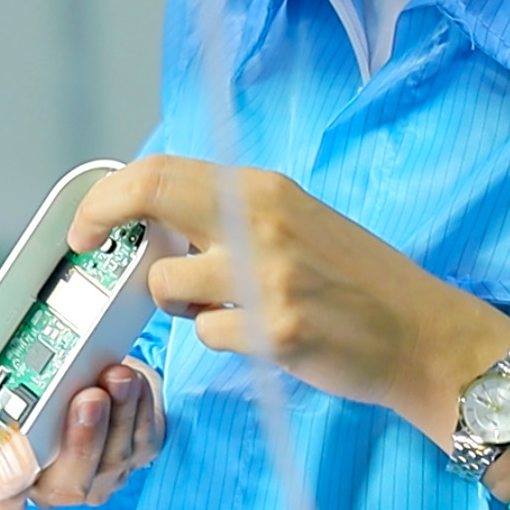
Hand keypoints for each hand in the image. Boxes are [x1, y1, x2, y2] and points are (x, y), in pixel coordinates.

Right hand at [0, 360, 162, 509]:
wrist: (90, 373)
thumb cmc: (40, 381)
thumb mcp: (2, 366)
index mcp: (11, 471)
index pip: (2, 498)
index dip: (7, 488)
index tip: (16, 458)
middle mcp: (55, 483)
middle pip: (70, 484)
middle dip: (82, 440)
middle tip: (88, 399)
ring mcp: (98, 476)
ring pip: (112, 461)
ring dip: (119, 416)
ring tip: (117, 378)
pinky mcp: (134, 456)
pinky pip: (143, 444)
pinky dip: (141, 412)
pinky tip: (135, 384)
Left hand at [67, 155, 509, 455]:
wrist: (423, 336)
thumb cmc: (356, 282)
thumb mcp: (295, 222)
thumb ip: (231, 215)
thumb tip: (155, 218)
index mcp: (264, 189)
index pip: (162, 169)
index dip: (109, 193)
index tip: (87, 221)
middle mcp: (262, 221)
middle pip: (149, 197)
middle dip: (102, 220)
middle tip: (89, 248)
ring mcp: (268, 275)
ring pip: (168, 284)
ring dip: (179, 304)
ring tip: (222, 308)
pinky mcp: (276, 329)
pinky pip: (206, 334)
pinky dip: (218, 339)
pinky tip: (258, 337)